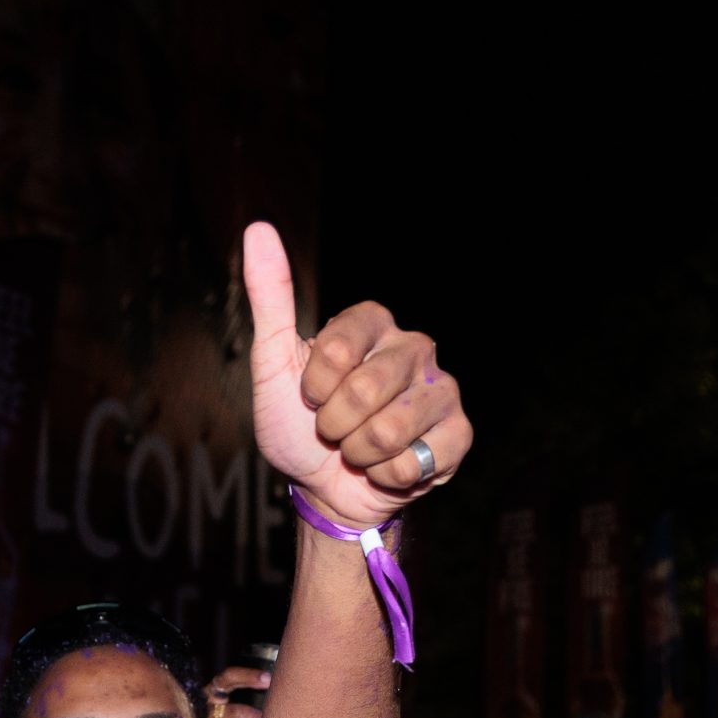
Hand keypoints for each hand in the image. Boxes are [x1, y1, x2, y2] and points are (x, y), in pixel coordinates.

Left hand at [242, 222, 472, 530]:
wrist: (323, 489)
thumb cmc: (298, 425)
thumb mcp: (272, 363)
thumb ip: (271, 298)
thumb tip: (258, 228)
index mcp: (373, 324)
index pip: (338, 347)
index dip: (314, 385)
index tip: (310, 396)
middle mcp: (414, 348)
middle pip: (365, 390)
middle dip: (334, 424)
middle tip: (335, 428)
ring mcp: (442, 389)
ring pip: (391, 429)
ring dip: (360, 453)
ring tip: (359, 448)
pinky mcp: (459, 434)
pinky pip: (415, 460)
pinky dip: (388, 475)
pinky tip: (388, 467)